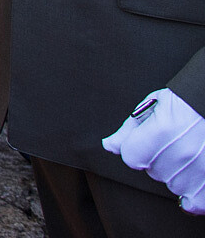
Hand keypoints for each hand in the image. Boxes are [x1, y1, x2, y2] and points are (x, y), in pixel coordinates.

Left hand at [104, 89, 204, 212]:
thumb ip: (128, 130)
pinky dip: (191, 194)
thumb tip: (109, 146)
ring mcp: (197, 171)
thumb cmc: (185, 104)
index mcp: (159, 132)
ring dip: (176, 173)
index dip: (137, 147)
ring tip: (190, 153)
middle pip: (152, 171)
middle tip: (175, 143)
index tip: (150, 140)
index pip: (130, 157)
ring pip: (171, 184)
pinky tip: (192, 179)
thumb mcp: (152, 108)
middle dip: (157, 159)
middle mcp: (178, 154)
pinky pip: (193, 201)